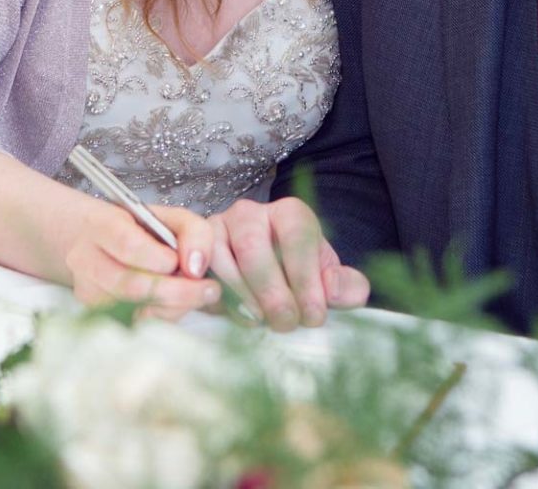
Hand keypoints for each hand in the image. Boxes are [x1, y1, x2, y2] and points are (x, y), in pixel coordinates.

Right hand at [60, 201, 220, 321]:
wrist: (96, 241)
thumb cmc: (139, 229)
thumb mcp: (170, 218)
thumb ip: (193, 232)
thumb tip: (196, 268)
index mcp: (102, 226)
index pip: (129, 246)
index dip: (160, 259)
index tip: (183, 264)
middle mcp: (86, 259)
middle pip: (131, 285)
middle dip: (177, 292)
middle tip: (209, 290)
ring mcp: (87, 290)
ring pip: (134, 310)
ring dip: (173, 306)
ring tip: (196, 296)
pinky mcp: (94, 313)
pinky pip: (134, 323)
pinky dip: (161, 316)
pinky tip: (174, 304)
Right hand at [206, 197, 369, 331]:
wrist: (259, 280)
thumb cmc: (296, 278)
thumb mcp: (326, 280)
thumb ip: (344, 286)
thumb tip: (334, 290)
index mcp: (290, 214)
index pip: (298, 237)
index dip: (306, 278)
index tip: (313, 315)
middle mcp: (251, 214)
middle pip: (255, 249)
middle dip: (272, 293)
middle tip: (285, 324)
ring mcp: (218, 228)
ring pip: (223, 260)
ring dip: (242, 298)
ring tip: (260, 323)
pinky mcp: (194, 252)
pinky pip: (198, 272)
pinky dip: (211, 295)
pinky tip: (227, 314)